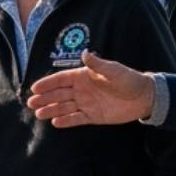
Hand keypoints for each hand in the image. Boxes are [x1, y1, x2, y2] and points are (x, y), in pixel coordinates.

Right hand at [26, 52, 154, 126]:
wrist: (144, 97)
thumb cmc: (129, 79)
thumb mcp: (114, 70)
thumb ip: (98, 64)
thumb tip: (84, 53)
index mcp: (84, 76)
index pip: (61, 79)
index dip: (48, 83)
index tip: (35, 88)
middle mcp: (82, 90)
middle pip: (59, 94)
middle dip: (45, 98)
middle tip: (31, 103)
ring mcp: (86, 104)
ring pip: (64, 107)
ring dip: (51, 110)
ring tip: (38, 114)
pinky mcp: (93, 116)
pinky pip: (76, 118)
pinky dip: (66, 121)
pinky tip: (55, 122)